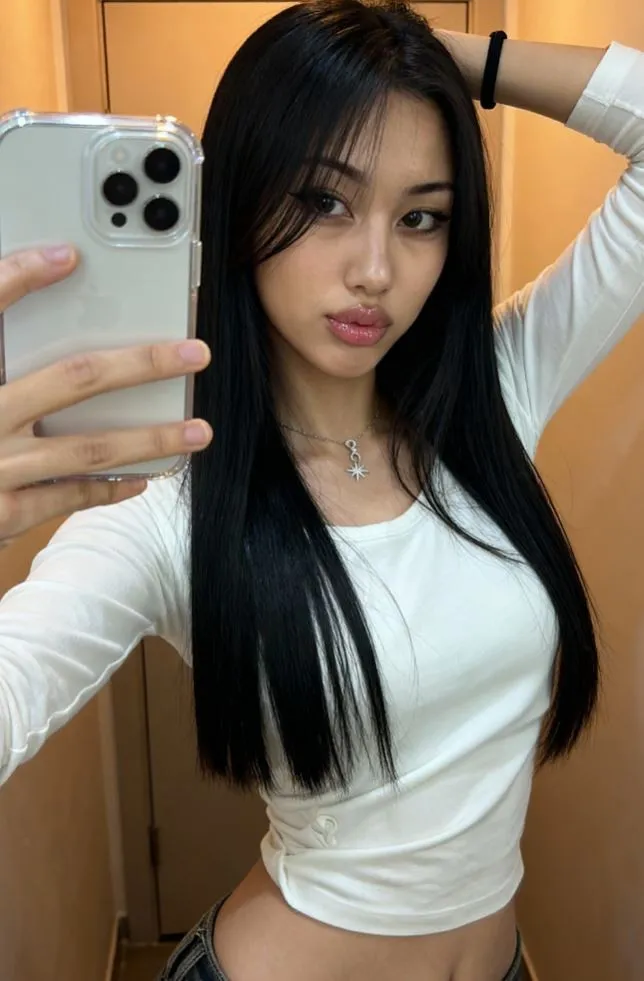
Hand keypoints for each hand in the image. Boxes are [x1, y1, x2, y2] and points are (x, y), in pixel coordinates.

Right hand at [0, 247, 211, 544]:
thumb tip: (42, 293)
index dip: (19, 277)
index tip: (67, 256)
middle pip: (75, 378)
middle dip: (142, 364)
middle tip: (194, 354)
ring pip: (89, 447)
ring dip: (151, 439)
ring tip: (197, 431)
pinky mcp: (2, 511)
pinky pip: (69, 495)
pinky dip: (108, 487)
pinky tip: (142, 478)